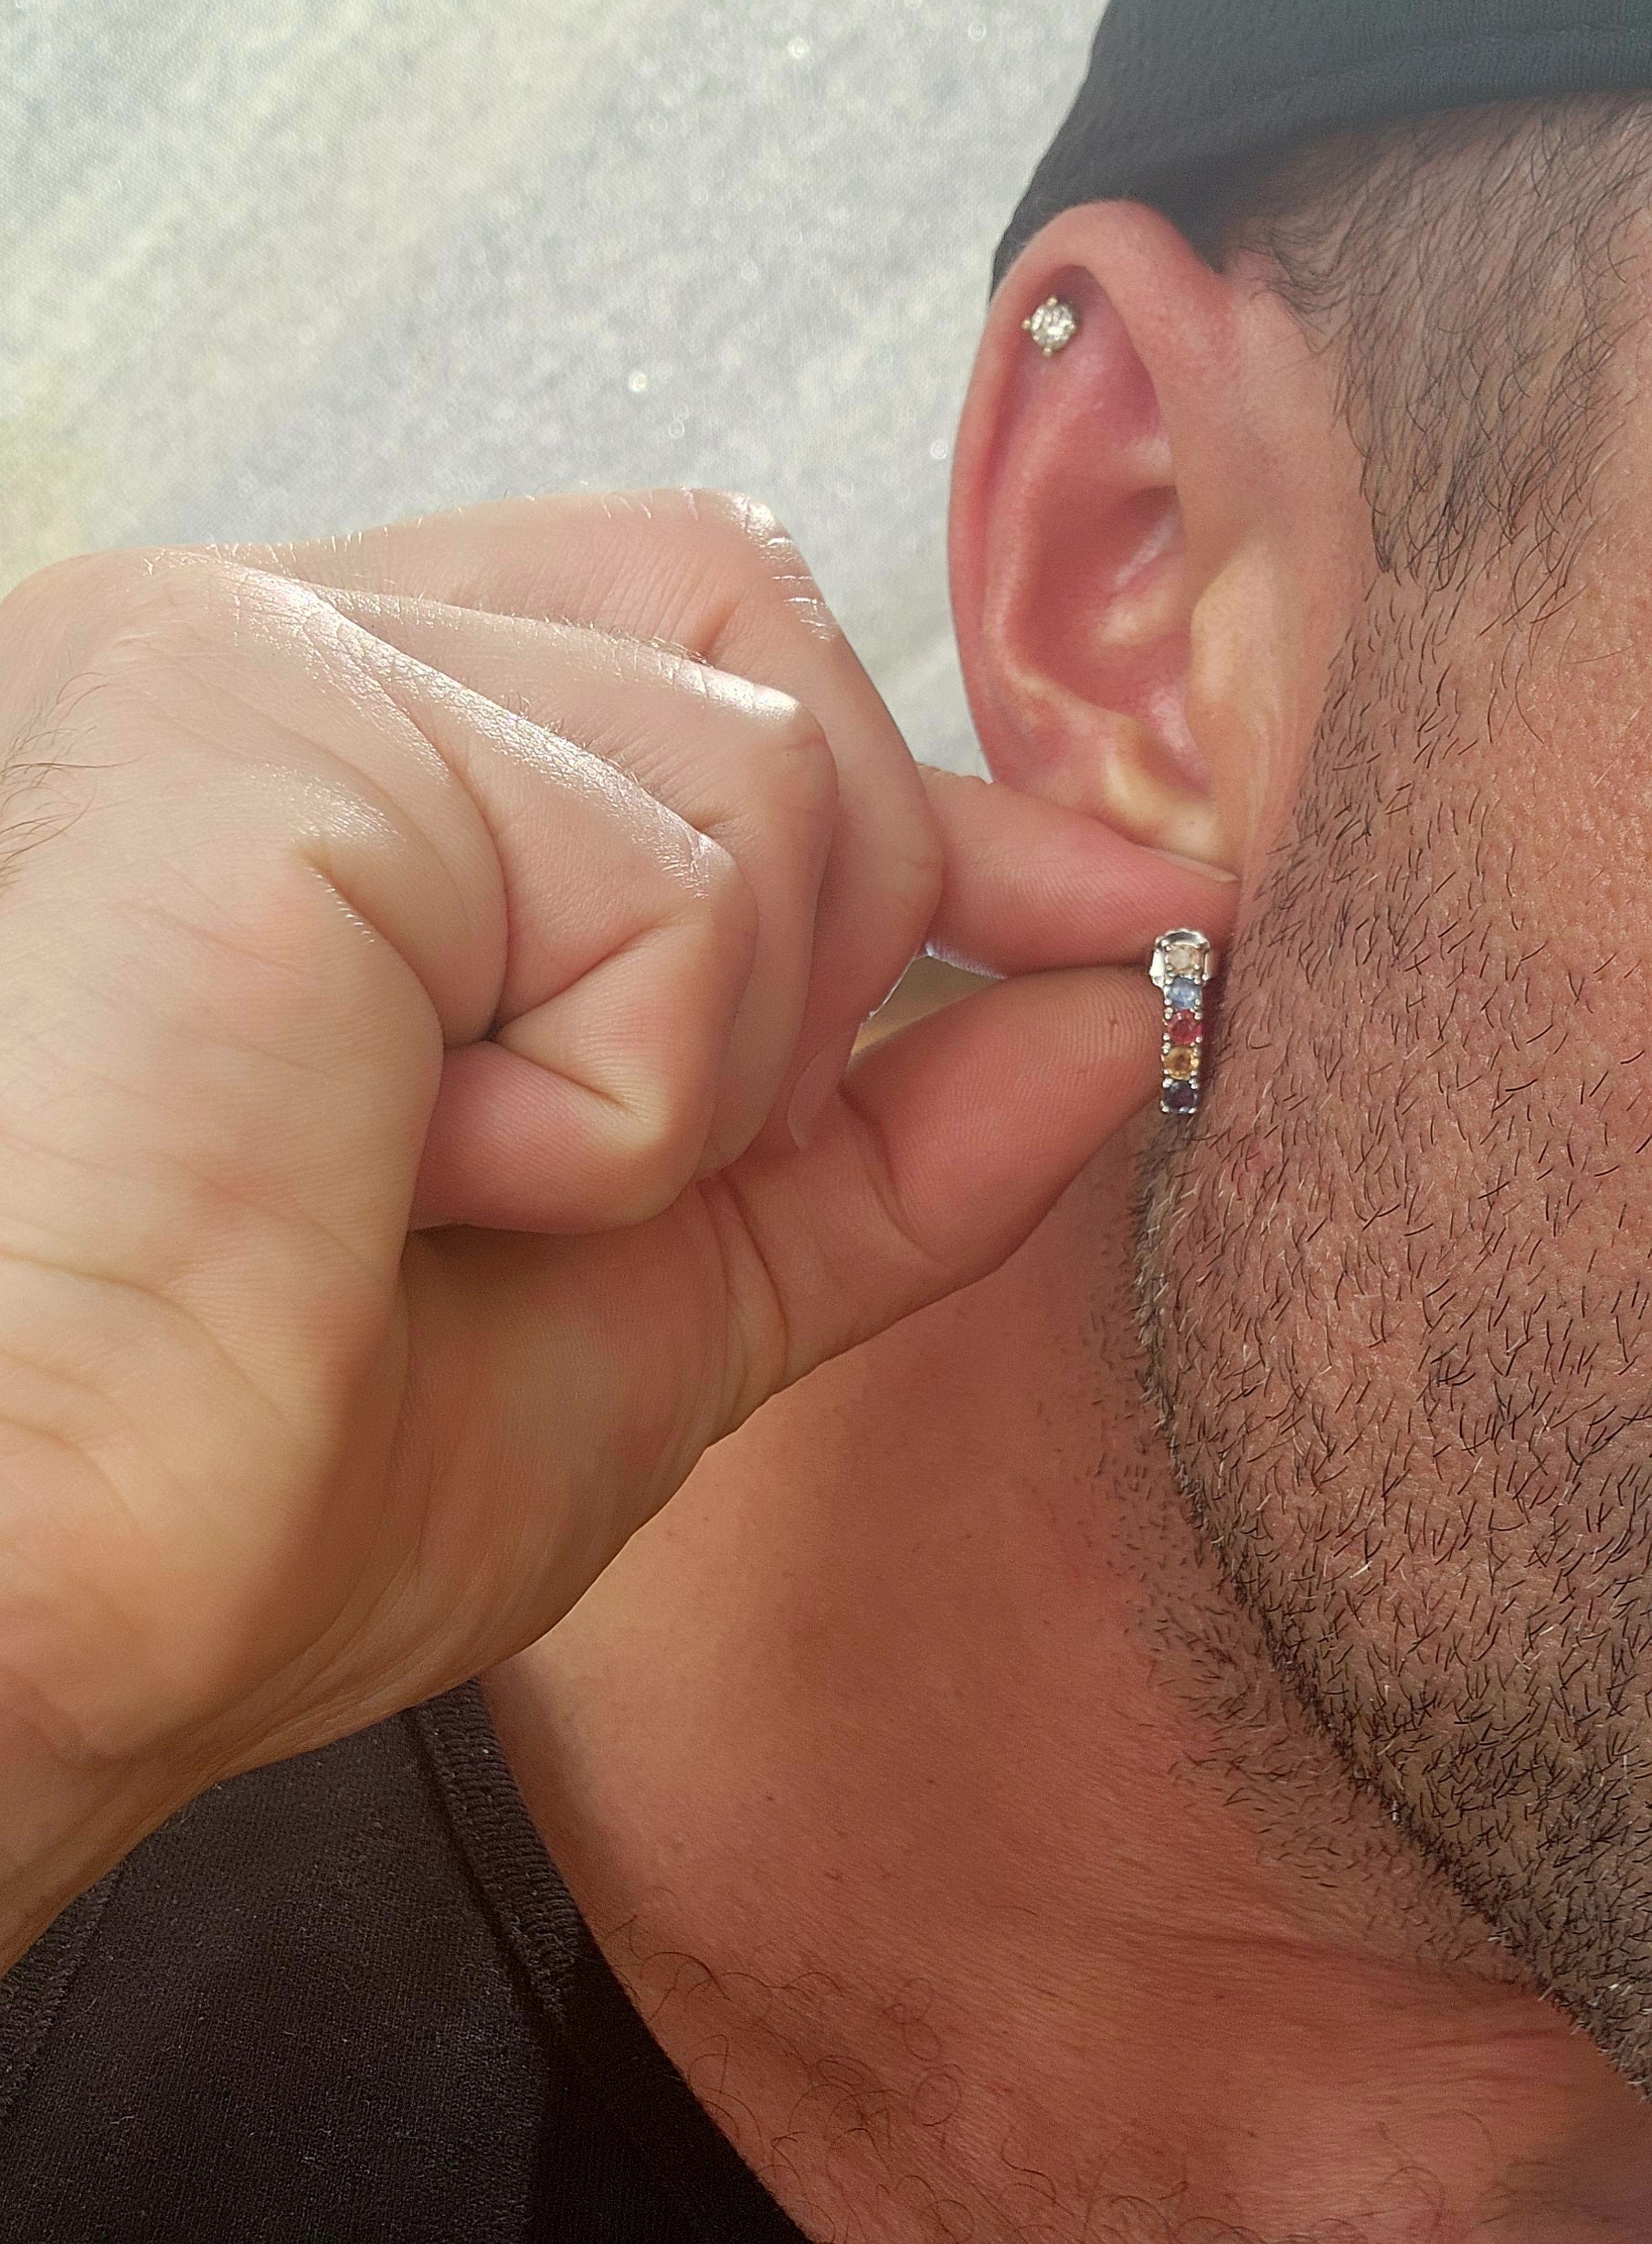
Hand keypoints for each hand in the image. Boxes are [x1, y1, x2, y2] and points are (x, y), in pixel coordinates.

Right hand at [0, 488, 1233, 1958]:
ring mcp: (257, 653)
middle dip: (806, 954)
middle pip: (766, 651)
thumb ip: (876, 1141)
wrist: (30, 1610)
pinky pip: (670, 883)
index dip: (922, 784)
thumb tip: (1122, 1001)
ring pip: (767, 777)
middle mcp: (261, 656)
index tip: (1121, 908)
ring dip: (678, 1084)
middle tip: (571, 1173)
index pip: (697, 633)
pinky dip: (606, 1110)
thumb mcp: (640, 1306)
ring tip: (422, 1188)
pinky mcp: (266, 700)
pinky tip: (391, 1174)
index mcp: (306, 766)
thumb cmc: (240, 1494)